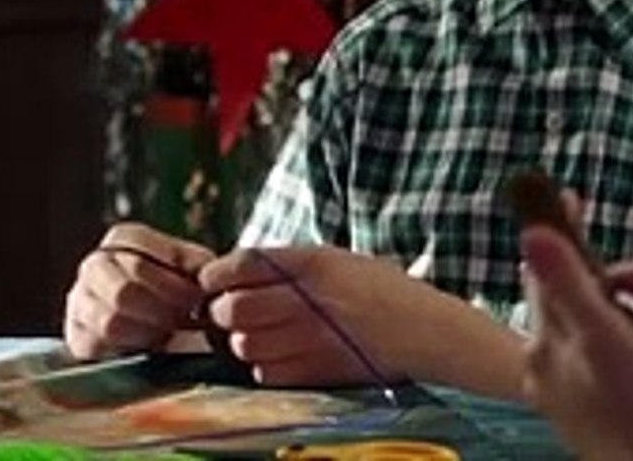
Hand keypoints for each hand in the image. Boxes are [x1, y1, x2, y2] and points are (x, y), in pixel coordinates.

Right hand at [64, 223, 215, 359]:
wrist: (159, 330)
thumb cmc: (181, 293)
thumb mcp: (194, 271)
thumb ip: (200, 267)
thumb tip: (207, 276)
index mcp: (122, 239)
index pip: (138, 248)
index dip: (171, 276)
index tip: (196, 295)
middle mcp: (94, 265)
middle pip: (124, 290)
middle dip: (162, 310)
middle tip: (186, 320)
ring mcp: (79, 300)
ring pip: (110, 321)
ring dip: (148, 333)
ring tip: (170, 334)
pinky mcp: (75, 336)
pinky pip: (97, 347)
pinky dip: (128, 350)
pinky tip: (148, 348)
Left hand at [199, 245, 439, 387]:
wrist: (422, 331)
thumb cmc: (378, 291)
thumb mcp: (336, 259)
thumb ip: (287, 265)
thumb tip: (231, 275)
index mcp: (313, 263)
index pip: (241, 264)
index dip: (215, 275)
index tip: (210, 282)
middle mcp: (307, 299)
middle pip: (233, 308)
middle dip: (222, 312)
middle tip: (229, 314)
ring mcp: (310, 339)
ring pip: (244, 345)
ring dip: (243, 342)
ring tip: (261, 336)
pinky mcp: (315, 371)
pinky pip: (265, 373)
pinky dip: (265, 367)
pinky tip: (283, 356)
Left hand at [519, 224, 632, 460]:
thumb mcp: (604, 335)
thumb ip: (571, 283)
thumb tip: (532, 232)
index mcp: (548, 343)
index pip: (546, 272)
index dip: (562, 233)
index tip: (571, 198)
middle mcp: (559, 364)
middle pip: (591, 299)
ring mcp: (585, 386)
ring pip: (623, 329)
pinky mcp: (614, 404)